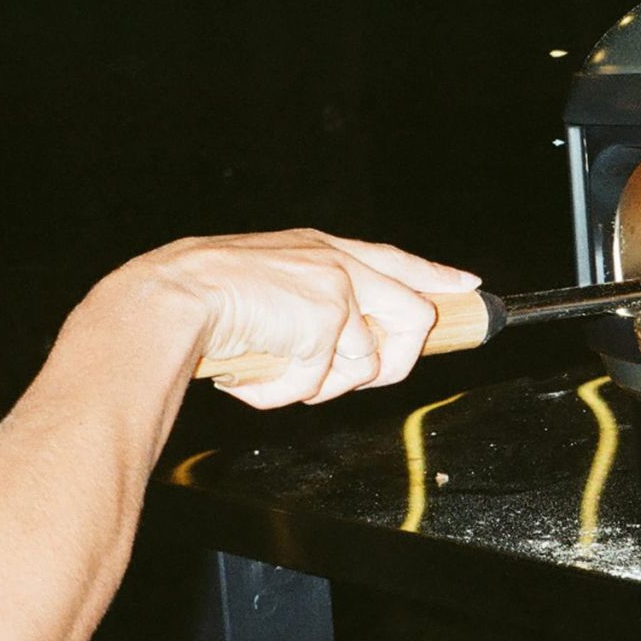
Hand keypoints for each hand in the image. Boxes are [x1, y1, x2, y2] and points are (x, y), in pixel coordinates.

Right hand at [120, 229, 480, 407]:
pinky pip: (326, 382)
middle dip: (388, 365)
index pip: (396, 262)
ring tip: (275, 369)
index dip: (435, 277)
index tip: (467, 286)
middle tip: (331, 376)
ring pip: (369, 365)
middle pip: (414, 320)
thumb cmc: (203, 299)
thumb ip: (309, 304)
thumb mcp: (267, 287)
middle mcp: (338, 263)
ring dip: (321, 384)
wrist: (173, 299)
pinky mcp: (327, 319)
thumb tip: (344, 348)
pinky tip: (256, 373)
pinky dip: (287, 391)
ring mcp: (338, 289)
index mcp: (322, 249)